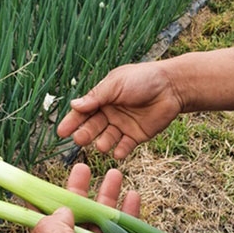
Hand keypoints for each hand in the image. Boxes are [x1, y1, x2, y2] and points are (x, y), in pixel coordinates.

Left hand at [31, 163, 178, 232]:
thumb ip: (54, 231)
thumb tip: (59, 211)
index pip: (45, 221)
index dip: (46, 199)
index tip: (46, 181)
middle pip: (74, 213)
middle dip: (78, 190)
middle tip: (82, 168)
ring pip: (101, 215)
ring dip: (107, 193)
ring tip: (114, 174)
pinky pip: (124, 225)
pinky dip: (127, 209)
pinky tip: (132, 195)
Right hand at [57, 62, 183, 158]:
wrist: (172, 87)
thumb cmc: (143, 79)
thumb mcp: (116, 84)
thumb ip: (97, 96)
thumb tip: (74, 105)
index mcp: (103, 98)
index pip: (83, 111)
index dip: (72, 121)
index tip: (61, 132)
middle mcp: (110, 113)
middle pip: (92, 127)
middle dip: (85, 133)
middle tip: (80, 139)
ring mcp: (123, 125)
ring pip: (106, 138)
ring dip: (102, 143)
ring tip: (102, 144)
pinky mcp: (136, 135)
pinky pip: (125, 146)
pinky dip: (121, 151)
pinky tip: (118, 153)